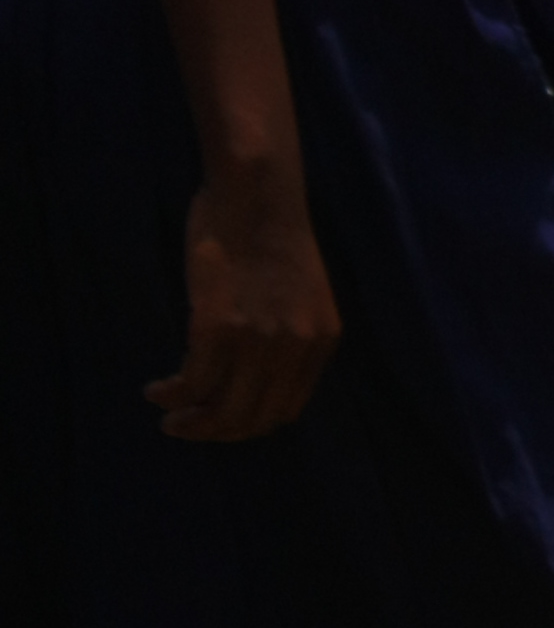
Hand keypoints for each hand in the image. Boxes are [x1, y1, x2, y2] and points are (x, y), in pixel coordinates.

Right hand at [155, 163, 339, 440]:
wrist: (260, 197)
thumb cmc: (272, 239)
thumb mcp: (301, 299)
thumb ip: (287, 338)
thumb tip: (254, 380)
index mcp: (321, 341)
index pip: (285, 410)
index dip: (248, 424)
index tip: (219, 418)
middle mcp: (297, 347)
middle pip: (254, 419)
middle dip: (215, 431)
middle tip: (183, 426)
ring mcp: (260, 339)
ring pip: (222, 409)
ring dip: (190, 421)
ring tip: (169, 414)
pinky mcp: (220, 326)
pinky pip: (193, 382)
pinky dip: (172, 393)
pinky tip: (158, 389)